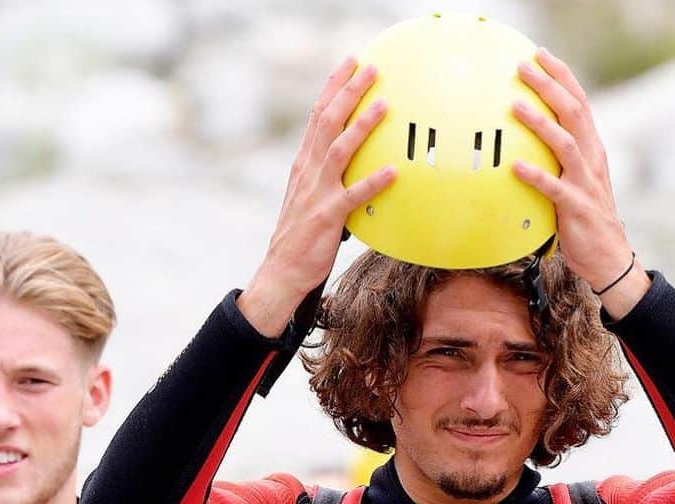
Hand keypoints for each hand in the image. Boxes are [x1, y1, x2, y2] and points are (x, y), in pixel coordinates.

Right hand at [238, 57, 396, 336]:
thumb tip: (349, 158)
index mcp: (303, 165)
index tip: (349, 62)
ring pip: (339, 151)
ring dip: (362, 127)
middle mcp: (308, 173)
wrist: (281, 270)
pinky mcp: (327, 217)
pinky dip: (373, 182)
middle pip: (327, 122)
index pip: (317, 116)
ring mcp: (317, 194)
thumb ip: (324, 175)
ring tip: (384, 106)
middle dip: (349, 92)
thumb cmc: (299, 236)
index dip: (333, 87)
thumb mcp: (307, 196)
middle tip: (371, 68)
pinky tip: (393, 172)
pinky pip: (353, 196)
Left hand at [512, 48, 650, 318]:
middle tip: (523, 68)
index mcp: (592, 150)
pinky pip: (554, 189)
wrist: (609, 257)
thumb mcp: (574, 183)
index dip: (561, 77)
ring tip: (516, 107)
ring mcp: (586, 183)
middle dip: (548, 87)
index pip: (579, 103)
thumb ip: (558, 162)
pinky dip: (535, 176)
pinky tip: (515, 167)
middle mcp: (592, 160)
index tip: (541, 56)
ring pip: (566, 144)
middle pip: (573, 112)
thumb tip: (528, 147)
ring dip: (540, 123)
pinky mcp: (576, 209)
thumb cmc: (586, 220)